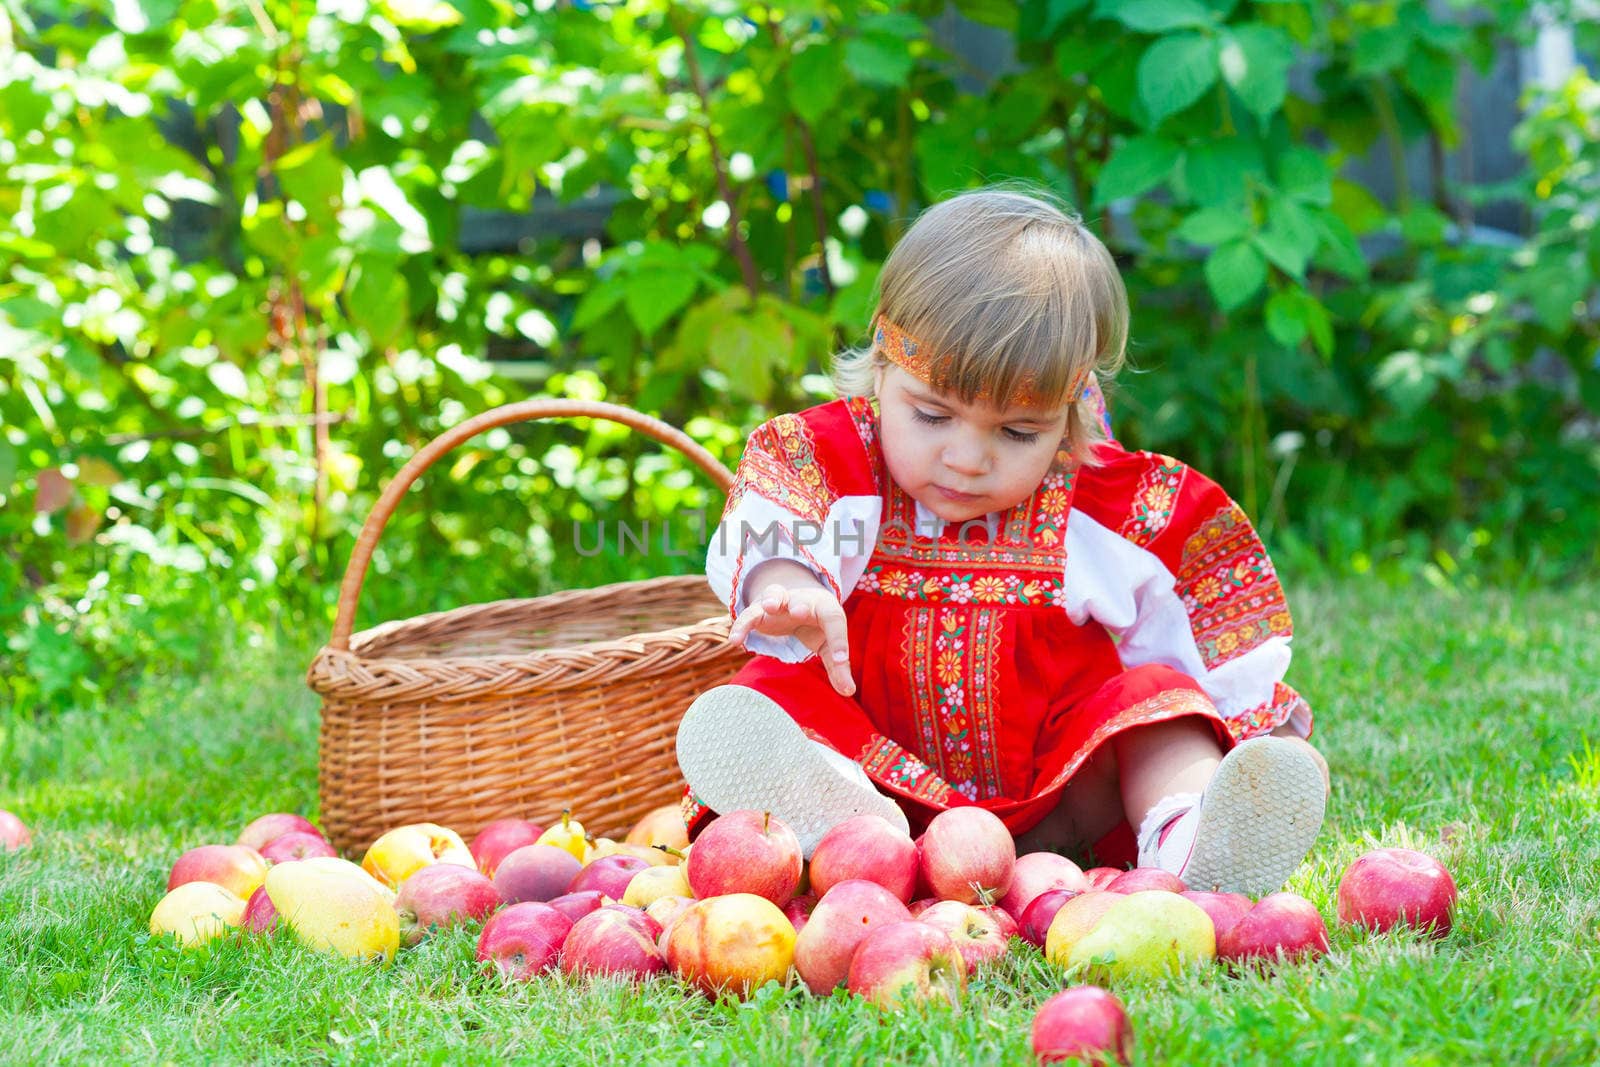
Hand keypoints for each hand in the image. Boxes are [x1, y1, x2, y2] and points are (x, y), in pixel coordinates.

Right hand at [728, 582, 855, 696]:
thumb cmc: (816, 626)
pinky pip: (749, 615)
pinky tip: (735, 641)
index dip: (839, 640)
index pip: (834, 620)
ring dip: (772, 599)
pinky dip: (741, 625)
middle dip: (800, 606)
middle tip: (798, 612)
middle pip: (803, 600)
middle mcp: (802, 601)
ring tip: (769, 607)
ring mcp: (780, 603)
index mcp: (825, 608)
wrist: (796, 603)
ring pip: (774, 594)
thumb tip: (848, 691)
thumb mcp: (827, 645)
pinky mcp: (759, 611)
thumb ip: (838, 667)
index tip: (840, 660)